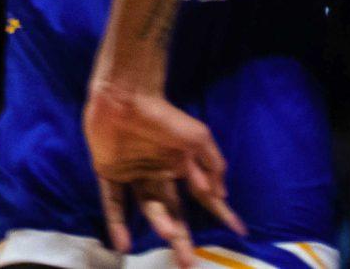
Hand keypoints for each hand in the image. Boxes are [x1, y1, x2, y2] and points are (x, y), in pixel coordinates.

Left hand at [83, 79, 244, 267]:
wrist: (127, 96)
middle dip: (182, 237)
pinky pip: (113, 202)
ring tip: (170, 237)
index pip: (204, 198)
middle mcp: (158, 176)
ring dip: (160, 224)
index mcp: (180, 168)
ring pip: (148, 209)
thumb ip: (212, 164)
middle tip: (189, 262)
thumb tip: (221, 196)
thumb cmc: (165, 115)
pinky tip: (122, 243)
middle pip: (174, 213)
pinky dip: (116, 222)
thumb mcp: (198, 137)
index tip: (239, 232)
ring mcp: (134, 175)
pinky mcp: (110, 172)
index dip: (221, 213)